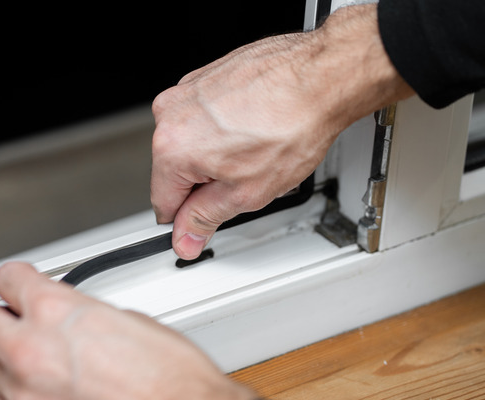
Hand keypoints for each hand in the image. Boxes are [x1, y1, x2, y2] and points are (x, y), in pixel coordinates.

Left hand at [0, 262, 257, 399]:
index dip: (15, 281)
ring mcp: (24, 398)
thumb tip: (70, 317)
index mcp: (54, 311)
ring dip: (11, 365)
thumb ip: (80, 313)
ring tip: (45, 368)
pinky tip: (44, 397)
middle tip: (9, 320)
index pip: (6, 279)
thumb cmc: (171, 380)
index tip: (17, 287)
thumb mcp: (126, 319)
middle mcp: (29, 351)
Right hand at [150, 4, 412, 258]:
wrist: (322, 77)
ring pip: (190, 142)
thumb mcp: (246, 193)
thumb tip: (185, 237)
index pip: (163, 203)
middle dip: (205, 181)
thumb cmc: (292, 125)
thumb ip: (206, 218)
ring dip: (215, 152)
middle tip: (244, 176)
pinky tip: (254, 126)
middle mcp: (170, 113)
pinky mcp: (205, 76)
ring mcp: (187, 90)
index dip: (188, 219)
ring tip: (253, 147)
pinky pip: (204, 116)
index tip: (204, 220)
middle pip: (175, 170)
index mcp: (172, 147)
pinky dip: (224, 126)